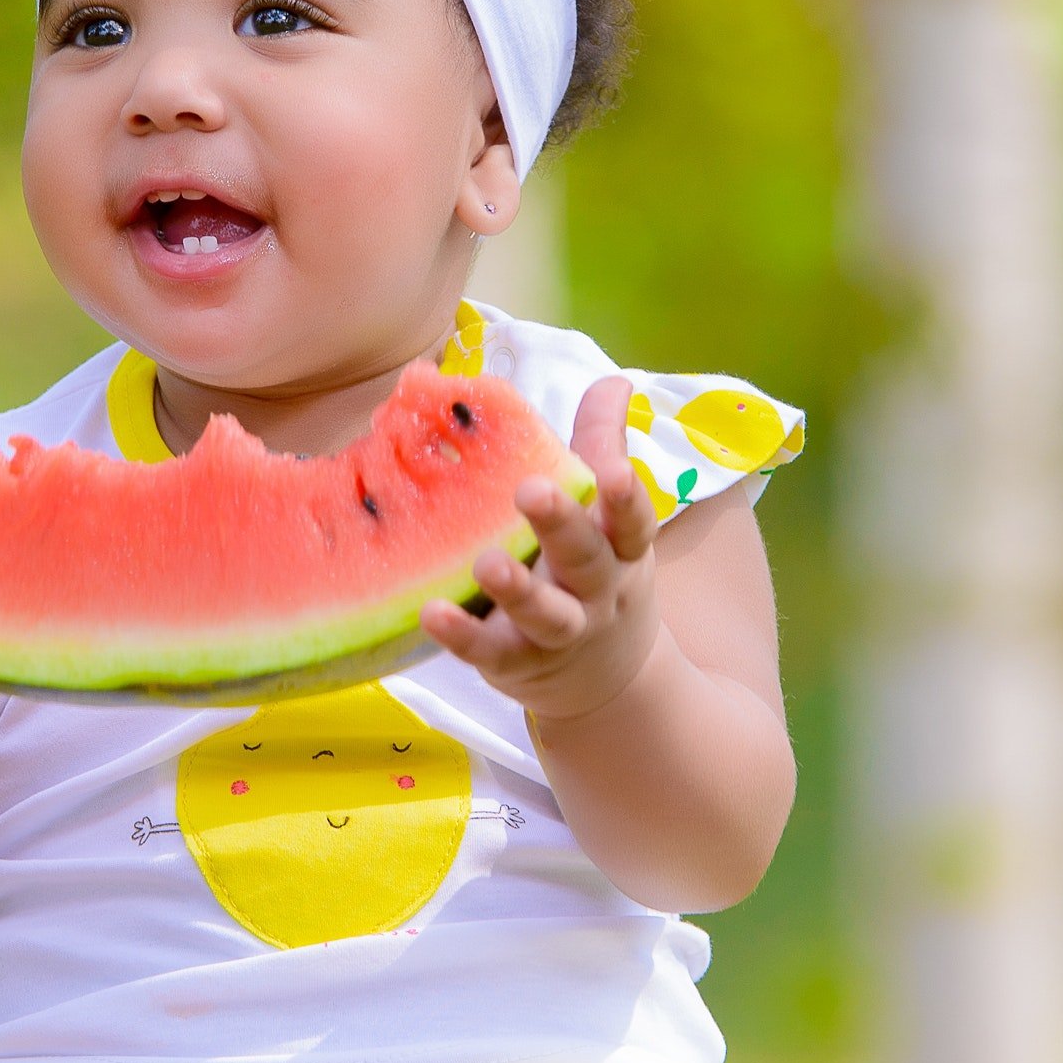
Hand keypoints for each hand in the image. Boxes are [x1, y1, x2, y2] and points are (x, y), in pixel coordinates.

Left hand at [419, 376, 663, 721]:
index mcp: (619, 548)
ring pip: (545, 613)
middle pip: (586, 558)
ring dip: (517, 590)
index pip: (631, 520)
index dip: (627, 497)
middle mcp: (596, 591)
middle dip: (562, 525)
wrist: (607, 681)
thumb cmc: (596, 573)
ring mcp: (558, 631)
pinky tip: (431, 612)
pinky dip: (463, 636)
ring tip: (486, 564)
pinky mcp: (516, 662)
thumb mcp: (610, 520)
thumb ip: (602, 446)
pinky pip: (490, 651)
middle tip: (531, 491)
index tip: (616, 471)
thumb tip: (614, 381)